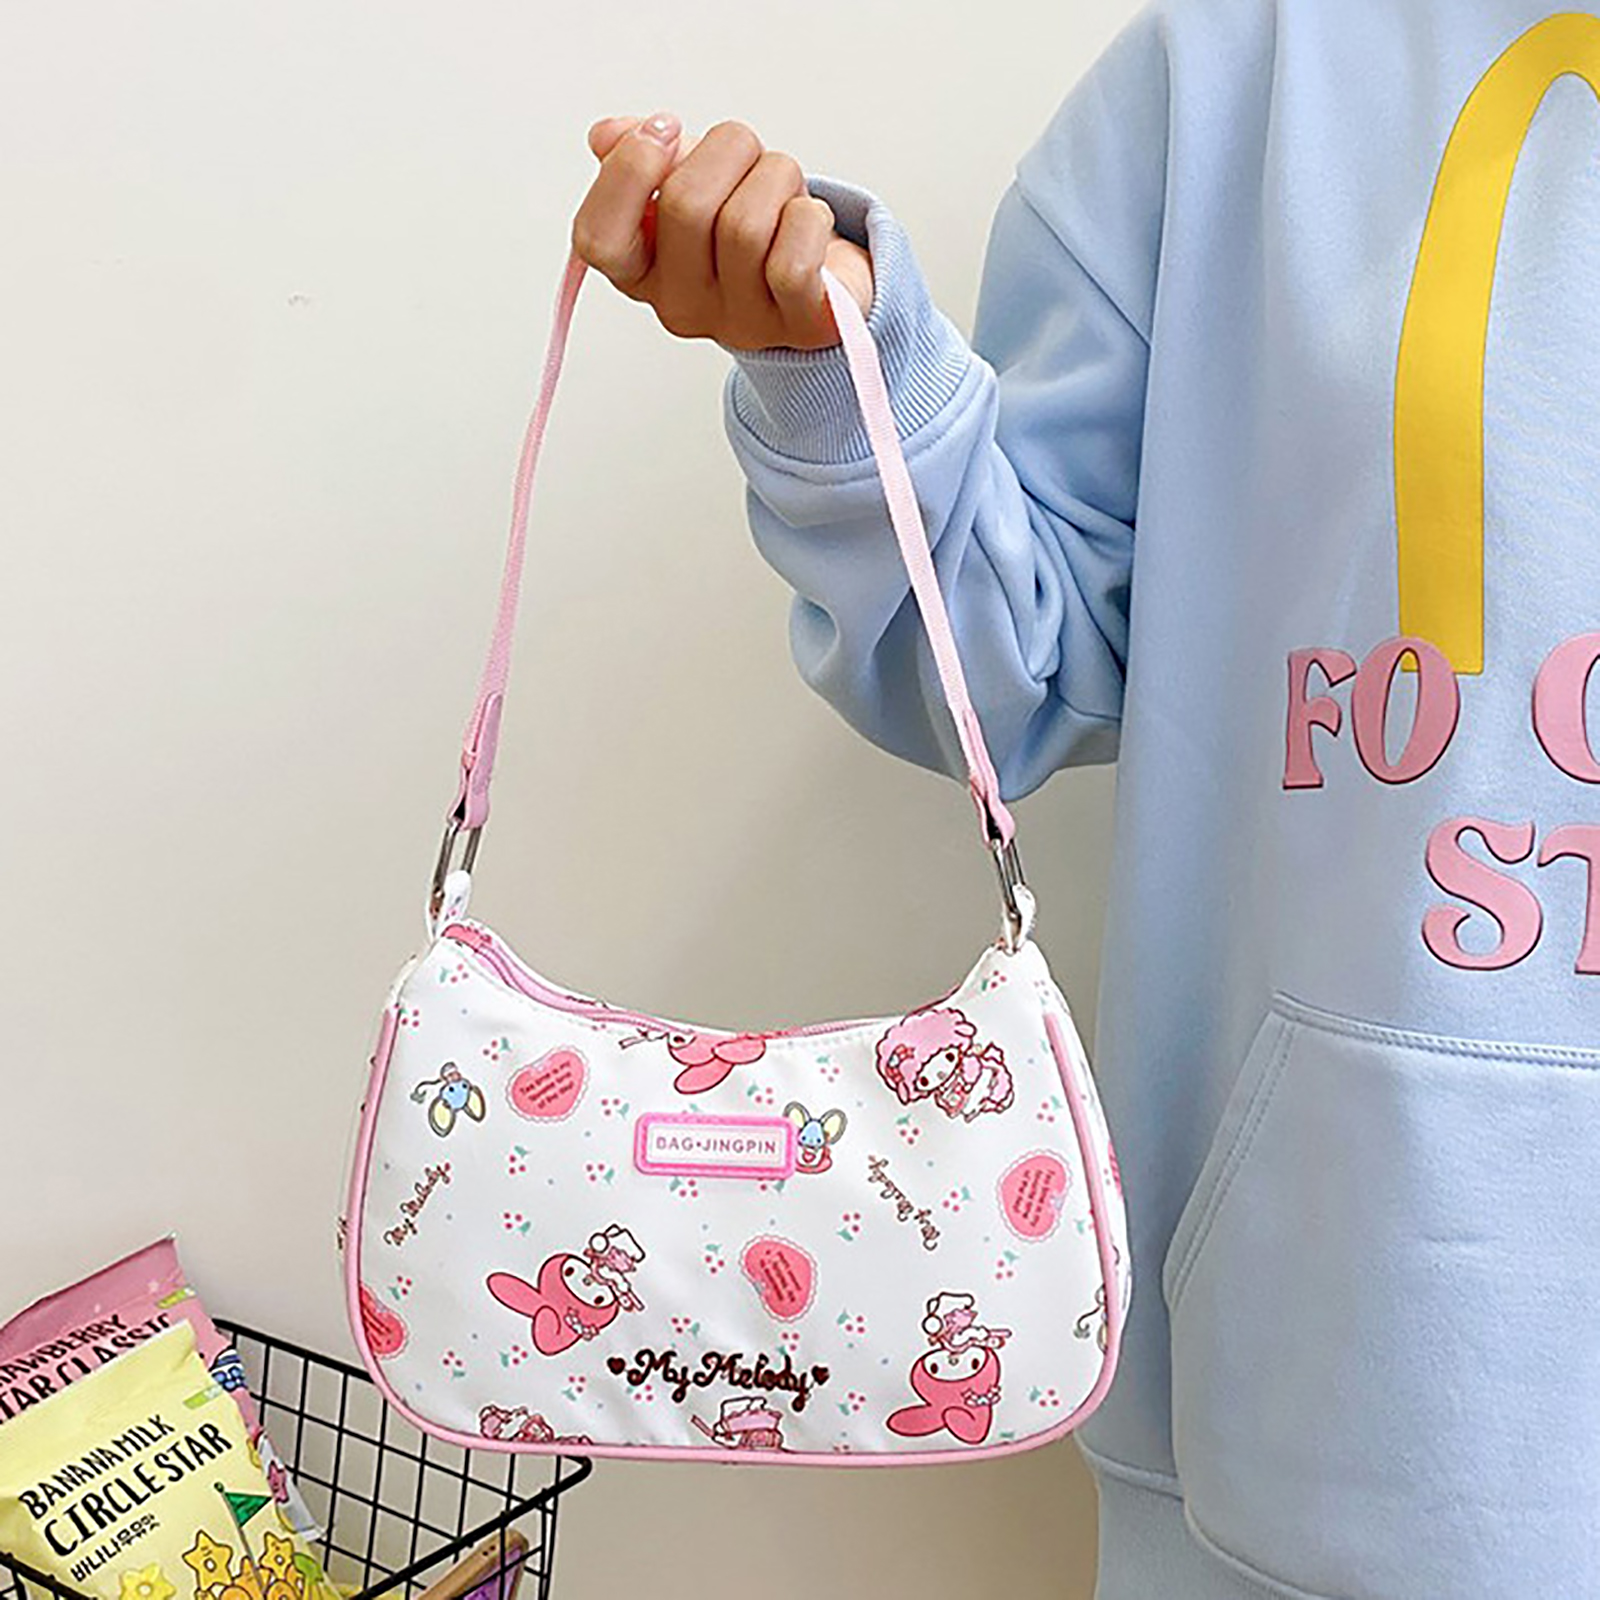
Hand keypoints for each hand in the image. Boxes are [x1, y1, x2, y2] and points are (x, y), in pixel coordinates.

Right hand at [573, 113, 874, 352]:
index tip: (665, 127)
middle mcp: (683, 305)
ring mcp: (740, 322)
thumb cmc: (754, 222)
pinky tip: (807, 220)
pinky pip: (792, 260)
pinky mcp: (798, 326)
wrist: (823, 278)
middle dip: (727, 149)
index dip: (628, 170)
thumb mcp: (694, 178)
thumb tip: (607, 136)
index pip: (598, 238)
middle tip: (746, 152)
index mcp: (642, 271)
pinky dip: (808, 218)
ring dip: (776, 176)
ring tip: (783, 187)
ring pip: (746, 225)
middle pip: (686, 207)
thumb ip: (648, 157)